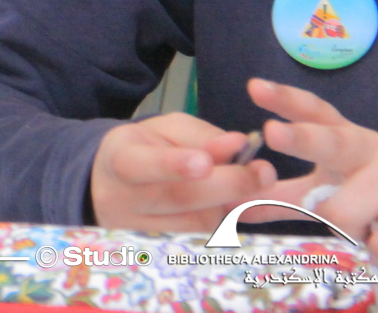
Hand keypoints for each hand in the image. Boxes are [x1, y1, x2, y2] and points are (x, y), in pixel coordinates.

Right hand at [90, 112, 276, 231]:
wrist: (112, 186)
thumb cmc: (145, 149)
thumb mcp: (165, 129)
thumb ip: (200, 135)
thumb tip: (238, 145)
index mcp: (119, 160)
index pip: (140, 164)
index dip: (172, 165)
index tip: (205, 163)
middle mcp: (124, 201)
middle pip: (179, 198)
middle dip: (228, 185)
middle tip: (265, 172)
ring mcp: (142, 231)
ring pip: (198, 221)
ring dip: (234, 201)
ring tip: (252, 180)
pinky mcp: (164, 248)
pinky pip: (205, 234)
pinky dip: (227, 216)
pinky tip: (234, 199)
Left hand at [240, 78, 377, 269]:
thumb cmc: (368, 192)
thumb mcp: (325, 186)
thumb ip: (280, 195)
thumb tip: (229, 207)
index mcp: (341, 135)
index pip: (312, 110)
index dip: (284, 98)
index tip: (254, 86)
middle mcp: (367, 147)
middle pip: (330, 143)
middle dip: (300, 138)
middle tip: (272, 132)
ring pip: (343, 212)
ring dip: (345, 230)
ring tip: (364, 224)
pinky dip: (375, 251)